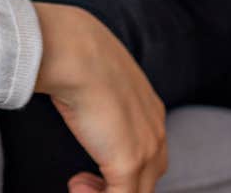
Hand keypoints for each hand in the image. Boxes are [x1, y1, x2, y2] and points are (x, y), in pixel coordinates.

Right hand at [32, 2, 168, 192]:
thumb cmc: (74, 55)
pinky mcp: (129, 162)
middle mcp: (155, 130)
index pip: (150, 152)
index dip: (124, 165)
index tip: (91, 163)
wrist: (74, 52)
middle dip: (117, 185)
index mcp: (150, 108)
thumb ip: (95, 93)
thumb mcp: (93, 77)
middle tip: (80, 180)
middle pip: (149, 177)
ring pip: (138, 191)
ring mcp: (146, 148)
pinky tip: (74, 185)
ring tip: (77, 185)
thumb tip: (76, 101)